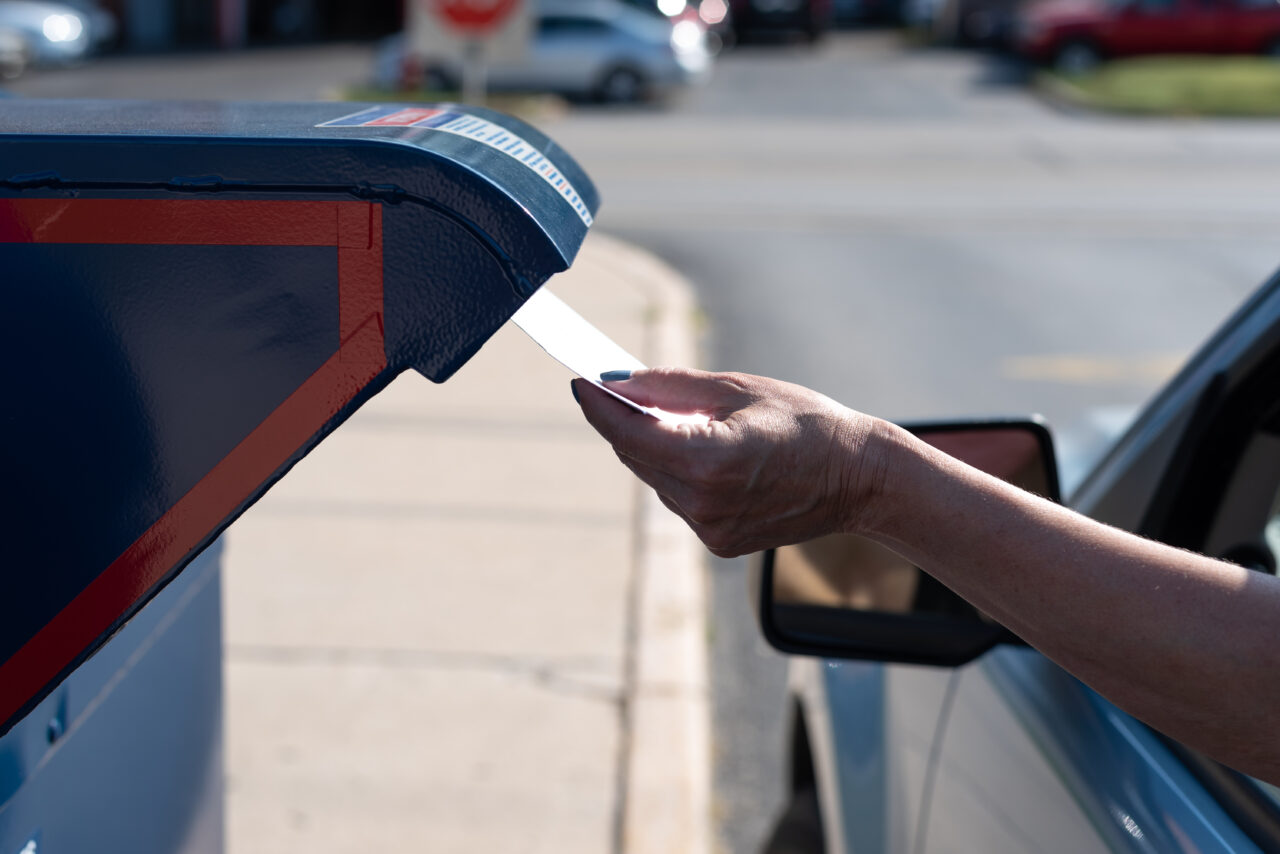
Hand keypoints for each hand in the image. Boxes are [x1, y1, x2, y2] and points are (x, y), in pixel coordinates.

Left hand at [572, 368, 887, 557]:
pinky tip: (712, 455)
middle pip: (636, 456)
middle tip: (622, 388)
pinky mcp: (720, 543)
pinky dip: (681, 474)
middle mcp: (704, 502)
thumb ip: (672, 386)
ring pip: (656, 479)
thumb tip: (619, 382)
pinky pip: (679, 499)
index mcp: (710, 459)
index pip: (629, 434)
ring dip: (657, 448)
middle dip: (626, 422)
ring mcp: (711, 529)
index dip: (598, 407)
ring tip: (689, 422)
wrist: (858, 478)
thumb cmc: (806, 421)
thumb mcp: (738, 388)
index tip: (578, 382)